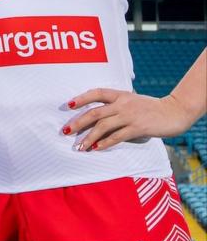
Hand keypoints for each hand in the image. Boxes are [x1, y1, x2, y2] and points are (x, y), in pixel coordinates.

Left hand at [63, 88, 195, 151]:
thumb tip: (98, 118)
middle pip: (94, 113)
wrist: (174, 112)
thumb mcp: (132, 100)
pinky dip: (105, 143)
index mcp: (120, 94)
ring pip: (103, 126)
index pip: (96, 93)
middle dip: (78, 123)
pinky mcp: (138, 128)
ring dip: (89, 137)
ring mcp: (130, 116)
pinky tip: (96, 148)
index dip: (81, 98)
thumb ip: (117, 105)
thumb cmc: (151, 108)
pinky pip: (117, 136)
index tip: (68, 105)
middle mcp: (122, 104)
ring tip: (80, 146)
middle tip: (66, 131)